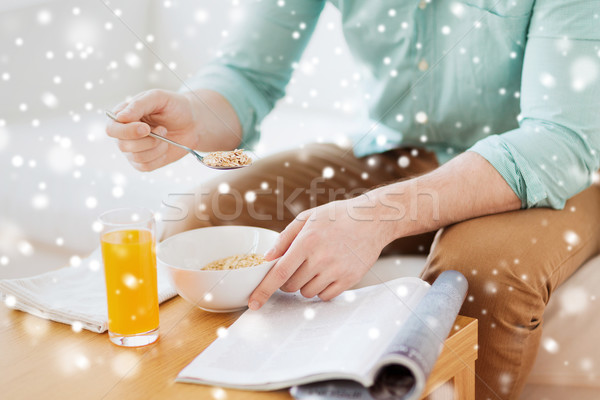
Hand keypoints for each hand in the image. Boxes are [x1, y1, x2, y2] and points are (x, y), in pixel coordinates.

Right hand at [106, 89, 200, 170]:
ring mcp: (133, 149)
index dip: (127, 131)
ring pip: (136, 157)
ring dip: (156, 147)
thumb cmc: (174, 106)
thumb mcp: (158, 98)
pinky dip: (159, 157)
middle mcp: (124, 134)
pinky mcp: (144, 161)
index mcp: (122, 115)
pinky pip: (145, 166)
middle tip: (163, 129)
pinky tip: (165, 146)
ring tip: (165, 135)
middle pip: (122, 145)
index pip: (112, 129)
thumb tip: (120, 117)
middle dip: (147, 140)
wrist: (193, 123)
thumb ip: (138, 104)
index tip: (146, 128)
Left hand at [248, 196, 391, 308]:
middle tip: (297, 266)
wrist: (372, 219)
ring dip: (305, 285)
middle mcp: (321, 258)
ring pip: (307, 293)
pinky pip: (325, 296)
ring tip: (315, 266)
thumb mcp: (307, 218)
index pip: (280, 273)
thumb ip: (284, 238)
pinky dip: (321, 290)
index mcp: (307, 242)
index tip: (254, 303)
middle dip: (288, 280)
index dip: (264, 290)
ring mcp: (337, 271)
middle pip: (291, 286)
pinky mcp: (350, 279)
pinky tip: (327, 273)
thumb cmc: (337, 216)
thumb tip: (267, 259)